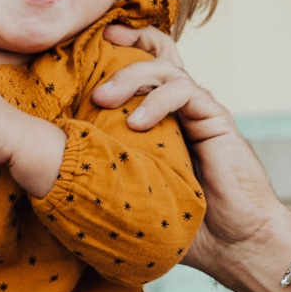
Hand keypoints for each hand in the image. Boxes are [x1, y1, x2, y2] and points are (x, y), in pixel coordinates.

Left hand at [94, 26, 290, 287]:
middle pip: (156, 53)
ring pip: (164, 69)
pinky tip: (137, 124)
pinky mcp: (216, 119)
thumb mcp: (137, 190)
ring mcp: (200, 111)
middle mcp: (183, 107)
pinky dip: (156, 102)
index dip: (122, 48)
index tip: (86, 49)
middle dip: (122, 53)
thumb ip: (110, 171)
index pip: (146, 66)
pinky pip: (184, 93)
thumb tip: (54, 172)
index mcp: (166, 118)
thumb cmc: (188, 224)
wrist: (236, 242)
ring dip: (129, 79)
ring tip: (102, 100)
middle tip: (91, 81)